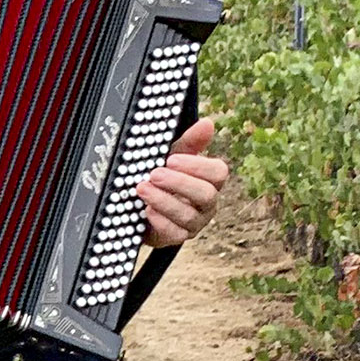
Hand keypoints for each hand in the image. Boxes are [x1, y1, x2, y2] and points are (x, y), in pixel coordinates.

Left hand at [138, 117, 228, 248]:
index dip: (196, 166)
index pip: (218, 173)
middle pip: (205, 195)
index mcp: (210, 181)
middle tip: (154, 174)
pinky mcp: (178, 238)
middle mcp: (207, 203)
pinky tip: (146, 211)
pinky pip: (174, 234)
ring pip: (187, 215)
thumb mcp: (173, 156)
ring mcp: (194, 223)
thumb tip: (208, 123)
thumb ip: (190, 142)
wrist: (141, 205)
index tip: (171, 159)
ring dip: (163, 200)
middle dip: (178, 183)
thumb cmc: (163, 178)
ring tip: (142, 188)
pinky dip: (160, 221)